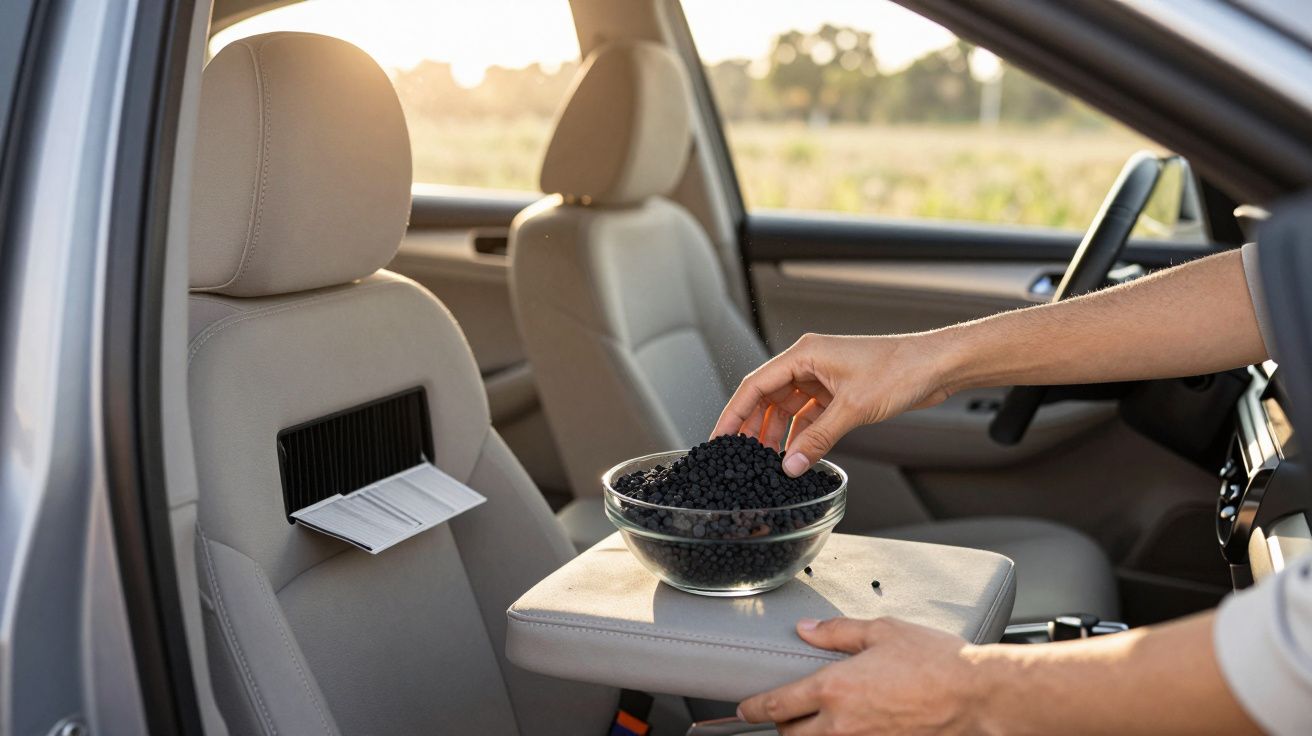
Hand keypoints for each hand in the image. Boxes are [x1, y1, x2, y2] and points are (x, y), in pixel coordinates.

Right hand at [712, 333, 957, 475]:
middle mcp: (810, 362)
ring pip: (788, 408)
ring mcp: (824, 377)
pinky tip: (797, 453)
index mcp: (805, 354)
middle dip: (753, 427)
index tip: (719, 437)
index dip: (733, 413)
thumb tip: (790, 465)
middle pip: (768, 397)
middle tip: (739, 456)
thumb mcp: (852, 408)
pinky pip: (810, 415)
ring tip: (767, 460)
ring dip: (778, 433)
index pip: (755, 384)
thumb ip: (817, 439)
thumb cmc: (900, 369)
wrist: (936, 366)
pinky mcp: (839, 391)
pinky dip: (803, 434)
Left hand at [737, 617, 992, 734]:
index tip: (744, 708)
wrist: (976, 696)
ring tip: (815, 722)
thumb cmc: (936, 660)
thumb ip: (836, 632)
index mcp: (835, 689)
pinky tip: (850, 727)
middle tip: (786, 711)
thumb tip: (805, 630)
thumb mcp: (882, 631)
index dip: (754, 708)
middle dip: (782, 724)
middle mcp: (843, 724)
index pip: (778, 704)